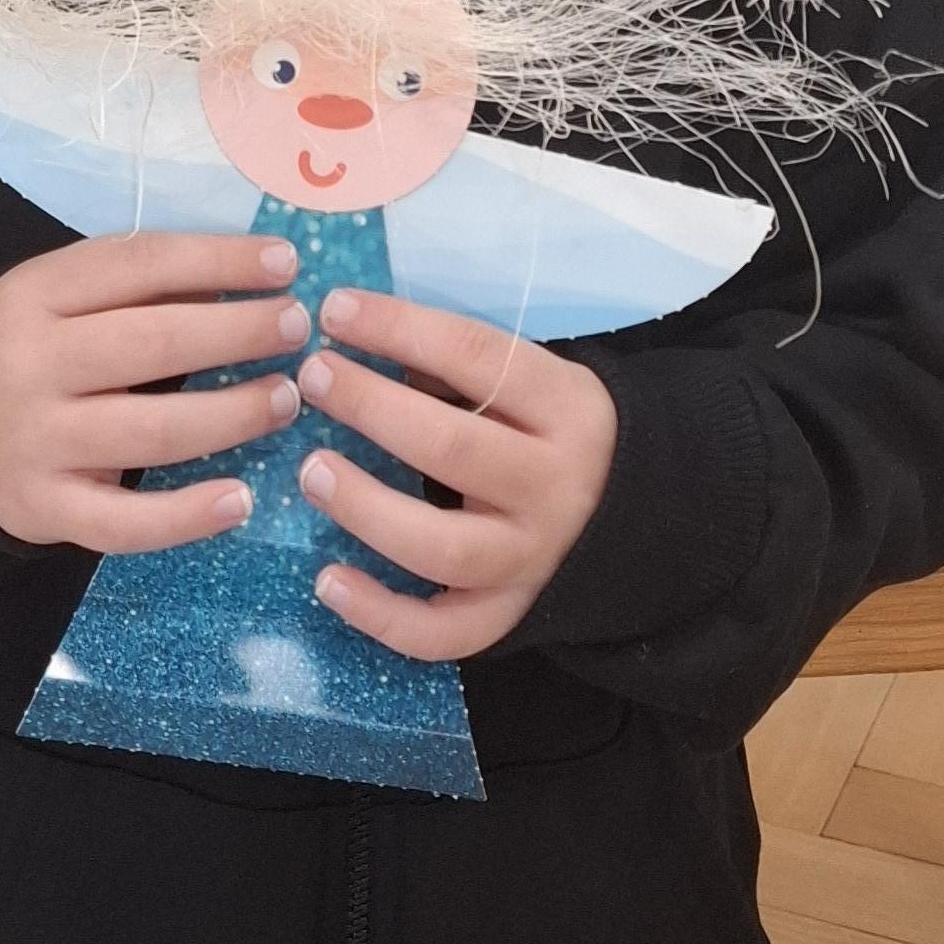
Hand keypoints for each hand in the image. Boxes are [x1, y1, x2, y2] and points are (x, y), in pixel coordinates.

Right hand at [0, 229, 310, 552]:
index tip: (285, 262)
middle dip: (239, 334)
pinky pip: (124, 522)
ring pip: (153, 433)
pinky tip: (240, 499)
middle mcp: (30, 366)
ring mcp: (35, 443)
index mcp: (35, 295)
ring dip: (233, 415)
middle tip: (296, 328)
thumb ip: (141, 284)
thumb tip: (250, 276)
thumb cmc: (31, 348)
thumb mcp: (63, 296)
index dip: (220, 261)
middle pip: (154, 345)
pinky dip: (187, 516)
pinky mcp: (42, 508)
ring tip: (285, 398)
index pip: (141, 265)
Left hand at [291, 285, 617, 661]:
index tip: (336, 310)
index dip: (401, 328)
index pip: (479, 357)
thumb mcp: (532, 383)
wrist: (632, 516)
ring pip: (441, 547)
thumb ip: (458, 366)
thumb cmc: (552, 432)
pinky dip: (381, 615)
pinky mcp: (509, 614)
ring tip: (311, 470)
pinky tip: (328, 580)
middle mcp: (555, 486)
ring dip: (364, 507)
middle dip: (372, 407)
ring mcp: (532, 558)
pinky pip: (442, 632)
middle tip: (314, 377)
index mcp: (567, 409)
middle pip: (454, 447)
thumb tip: (353, 336)